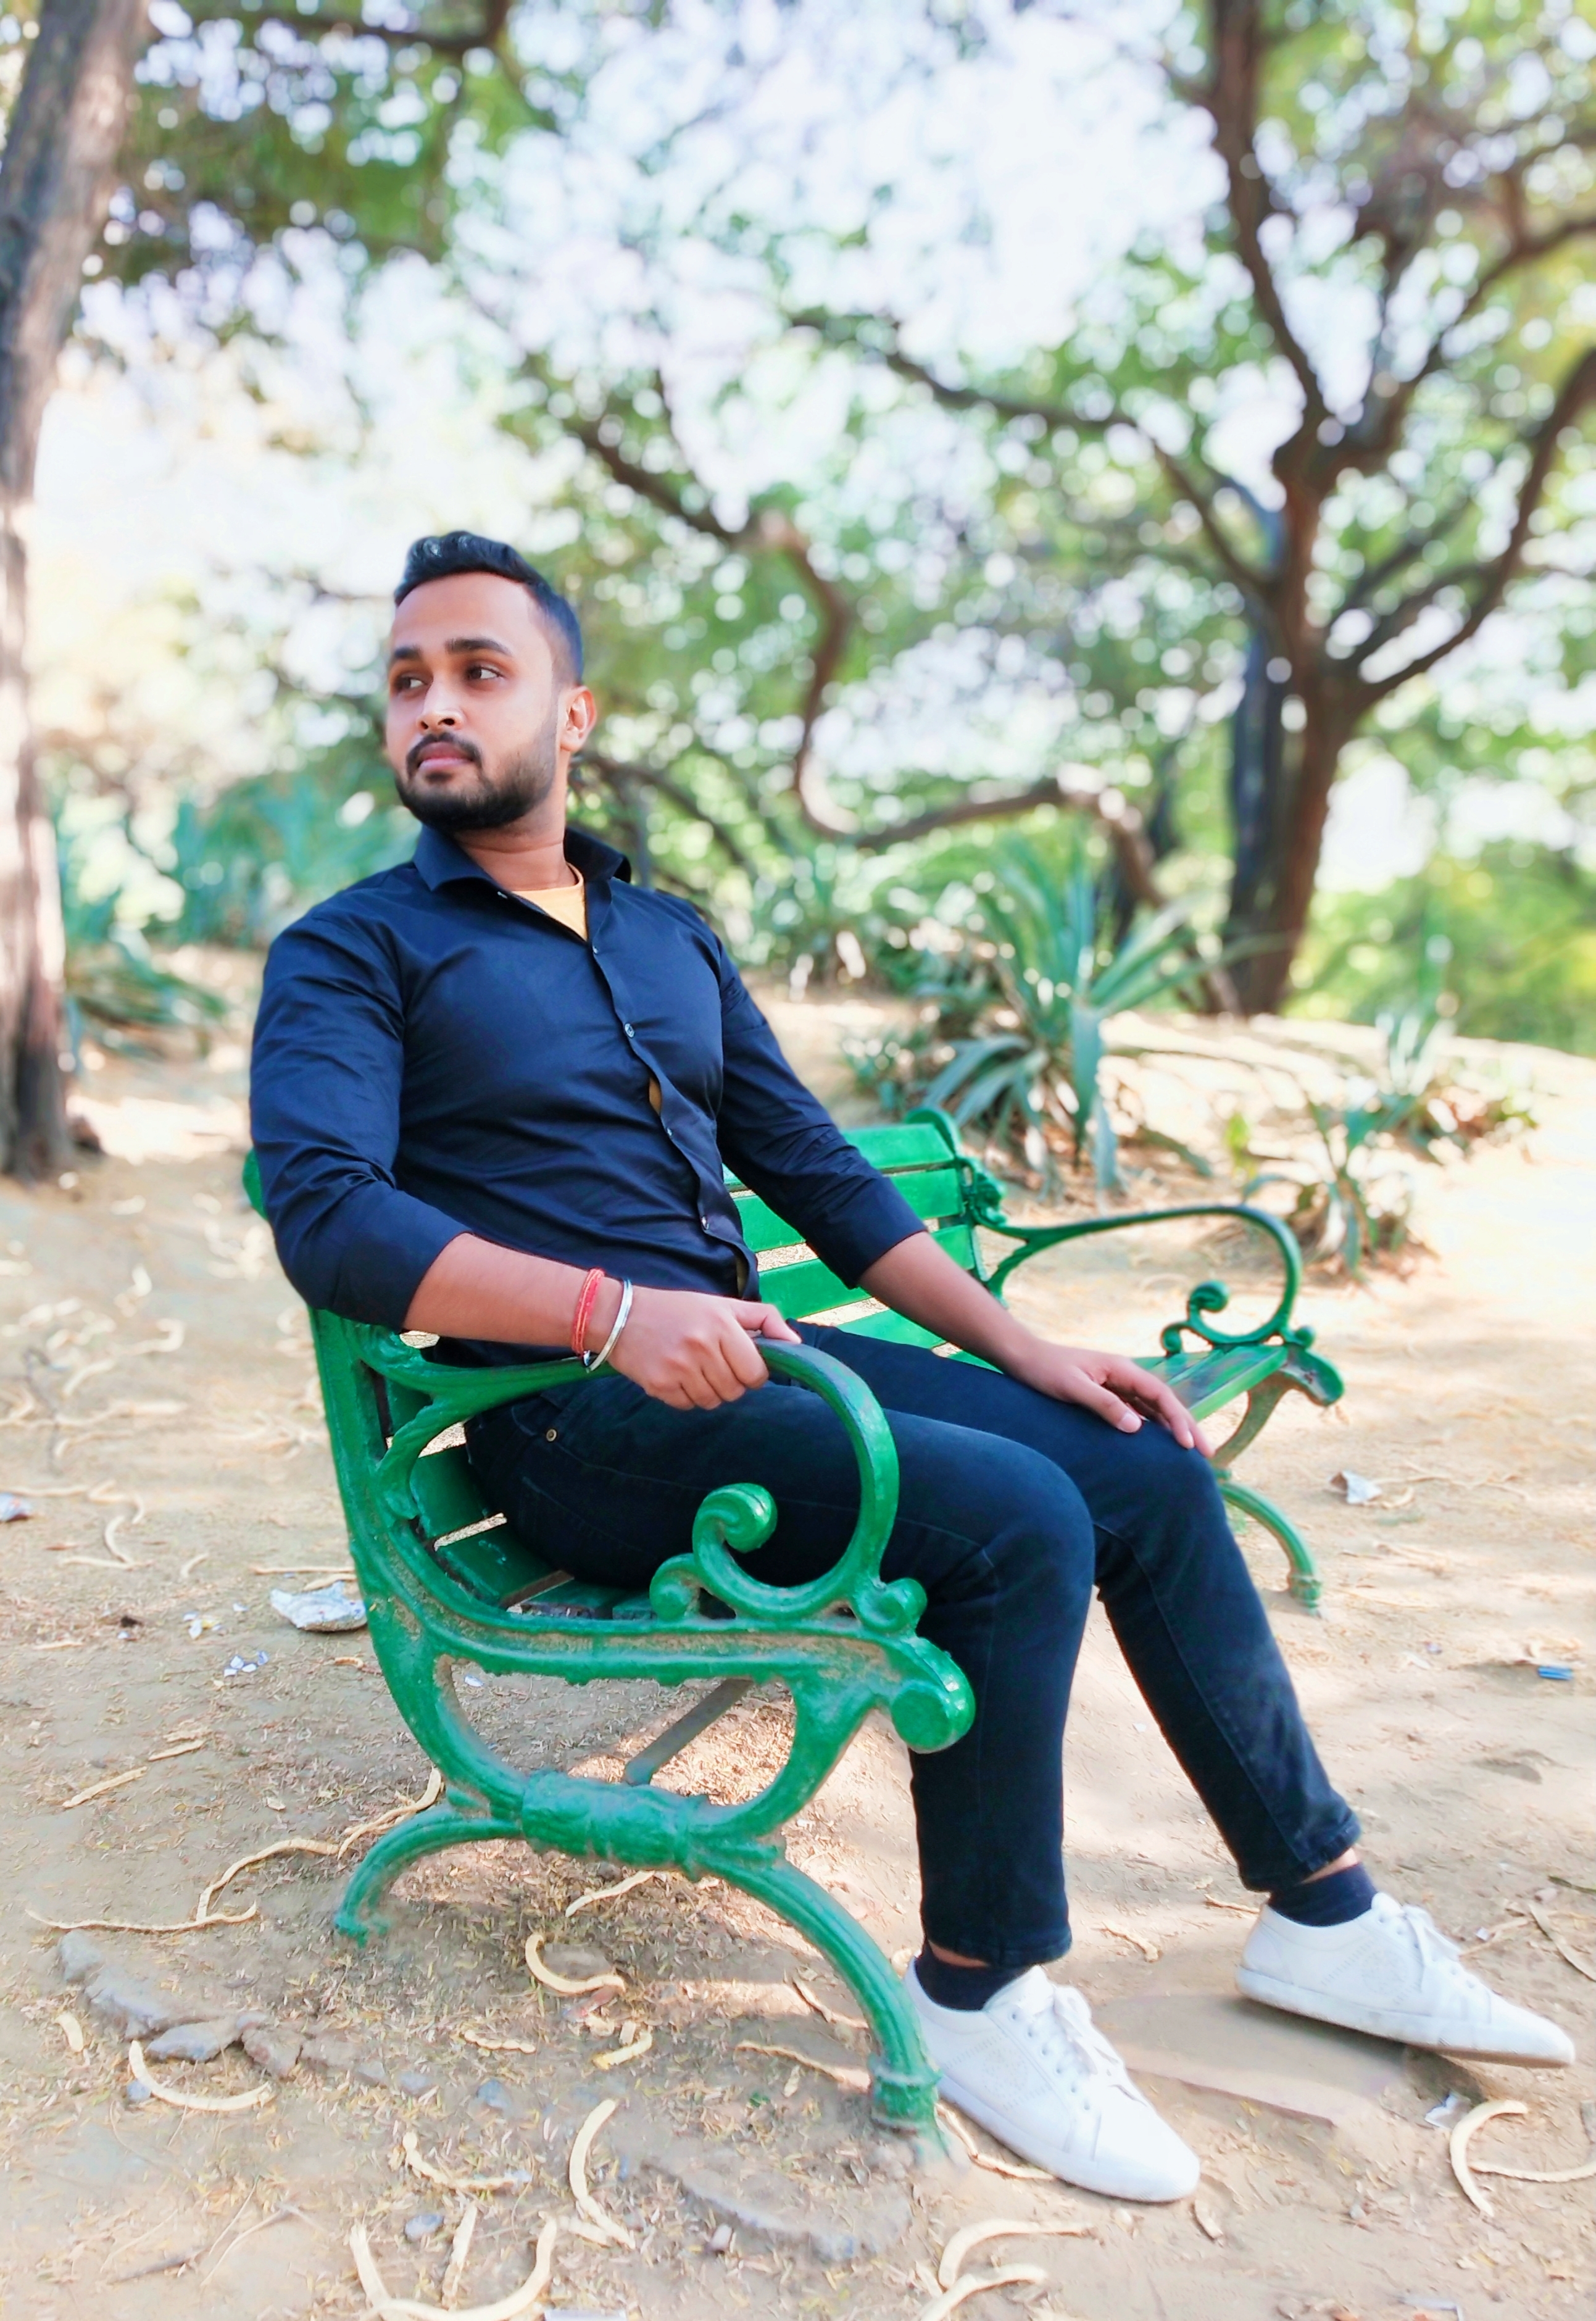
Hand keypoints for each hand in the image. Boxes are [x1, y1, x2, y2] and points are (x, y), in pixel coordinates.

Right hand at [596, 1282, 800, 1410]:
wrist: (619, 1315)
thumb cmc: (678, 1309)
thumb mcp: (722, 1305)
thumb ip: (764, 1319)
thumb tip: (797, 1345)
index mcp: (721, 1324)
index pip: (756, 1371)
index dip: (753, 1372)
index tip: (741, 1363)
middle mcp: (701, 1347)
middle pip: (736, 1390)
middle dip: (731, 1382)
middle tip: (715, 1365)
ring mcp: (679, 1369)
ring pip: (713, 1402)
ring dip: (710, 1391)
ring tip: (696, 1370)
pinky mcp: (659, 1385)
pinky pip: (689, 1406)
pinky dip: (687, 1397)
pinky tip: (677, 1377)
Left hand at [1008, 1339, 1212, 1454]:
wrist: (1023, 1358)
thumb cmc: (1045, 1370)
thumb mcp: (1073, 1388)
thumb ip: (1104, 1405)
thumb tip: (1137, 1427)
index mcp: (1122, 1369)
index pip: (1161, 1395)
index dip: (1179, 1420)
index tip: (1189, 1445)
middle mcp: (1125, 1376)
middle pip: (1164, 1403)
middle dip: (1187, 1427)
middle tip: (1208, 1454)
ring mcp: (1117, 1385)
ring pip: (1154, 1409)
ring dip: (1173, 1429)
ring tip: (1191, 1454)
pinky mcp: (1107, 1395)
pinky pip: (1138, 1413)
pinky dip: (1153, 1428)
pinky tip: (1159, 1446)